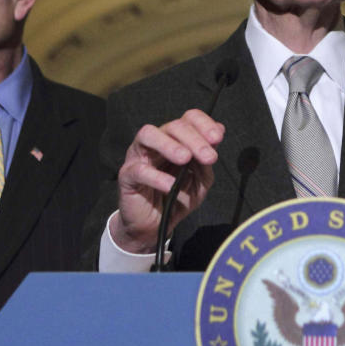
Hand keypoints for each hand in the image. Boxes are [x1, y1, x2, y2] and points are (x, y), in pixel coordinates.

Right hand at [112, 109, 224, 252]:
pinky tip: (170, 185)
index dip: (204, 124)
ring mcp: (139, 156)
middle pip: (173, 126)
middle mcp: (156, 142)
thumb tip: (216, 139)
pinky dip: (156, 176)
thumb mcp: (200, 182)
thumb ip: (206, 163)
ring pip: (148, 134)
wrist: (156, 226)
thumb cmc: (177, 199)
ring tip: (185, 158)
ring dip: (169, 144)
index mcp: (176, 139)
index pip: (188, 119)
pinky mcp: (127, 175)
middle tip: (209, 157)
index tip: (217, 139)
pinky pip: (139, 170)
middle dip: (194, 139)